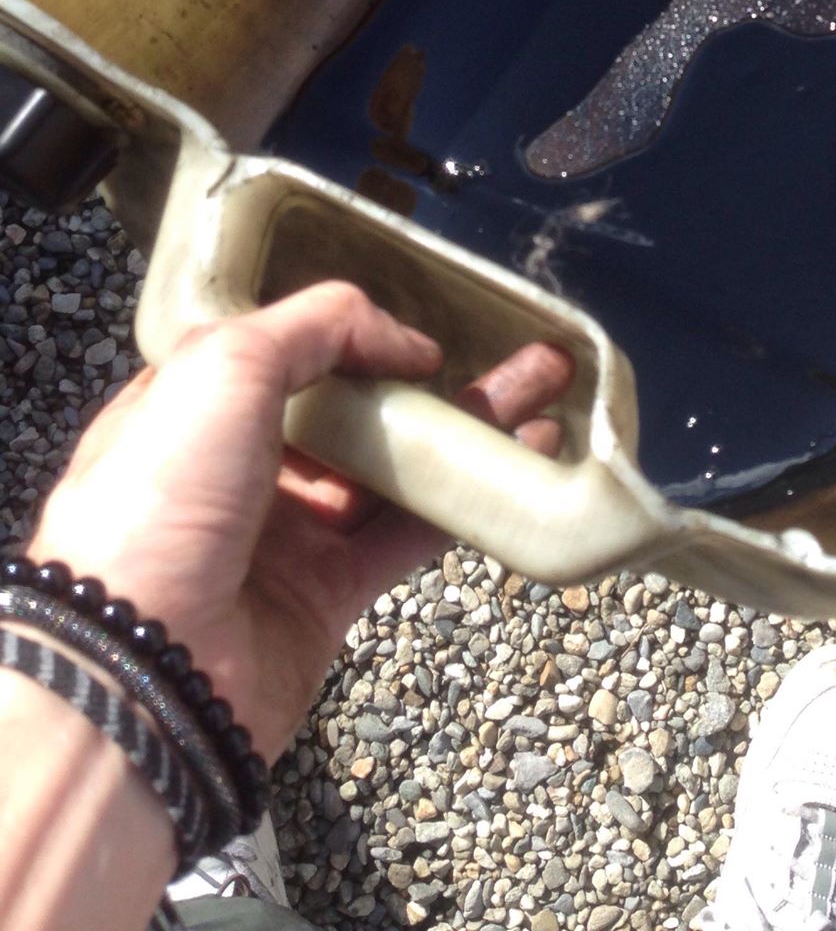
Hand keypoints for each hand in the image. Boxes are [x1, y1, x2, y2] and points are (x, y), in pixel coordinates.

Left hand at [25, 281, 571, 762]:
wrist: (142, 665)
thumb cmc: (159, 497)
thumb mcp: (224, 365)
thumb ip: (319, 326)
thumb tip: (404, 343)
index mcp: (194, 406)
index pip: (283, 350)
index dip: (349, 331)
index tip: (414, 319)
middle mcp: (239, 466)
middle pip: (355, 404)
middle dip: (431, 373)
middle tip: (509, 342)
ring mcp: (287, 532)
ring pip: (397, 462)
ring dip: (470, 422)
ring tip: (545, 383)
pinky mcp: (331, 593)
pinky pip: (414, 531)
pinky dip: (473, 493)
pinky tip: (530, 453)